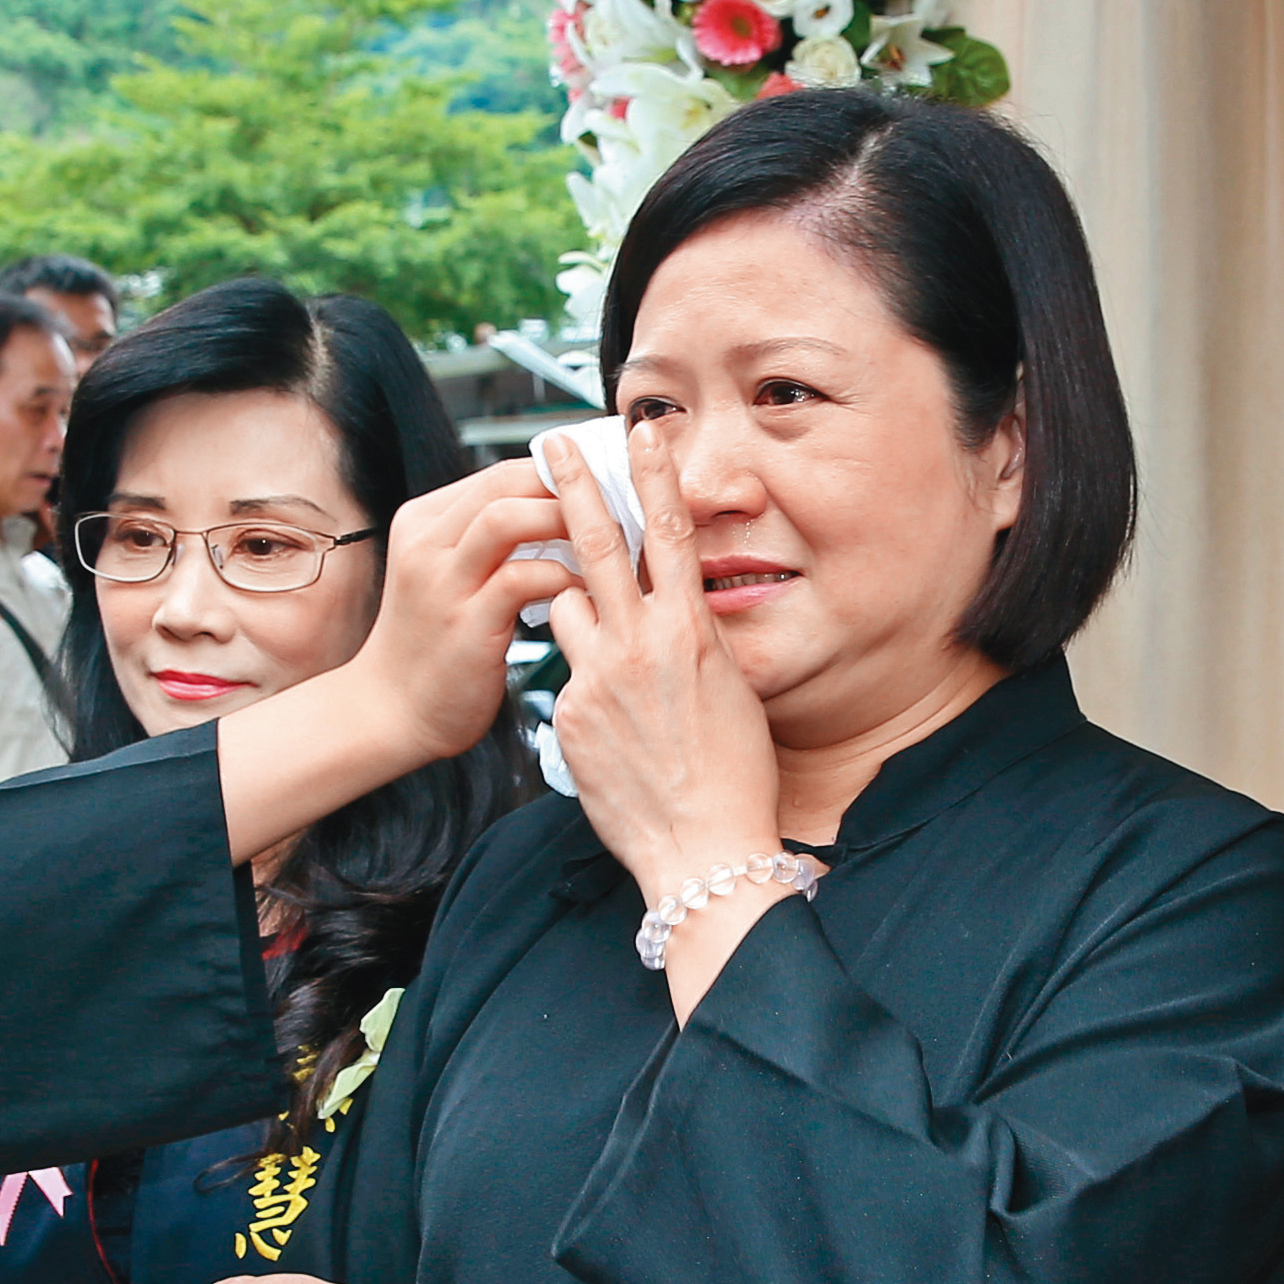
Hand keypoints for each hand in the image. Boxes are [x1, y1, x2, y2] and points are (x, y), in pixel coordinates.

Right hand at [353, 459, 582, 767]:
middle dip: (569, 488)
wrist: (390, 712)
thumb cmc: (435, 645)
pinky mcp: (464, 624)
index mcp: (424, 522)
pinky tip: (590, 590)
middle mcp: (426, 543)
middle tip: (619, 507)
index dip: (559, 475)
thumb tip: (559, 513)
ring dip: (564, 523)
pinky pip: (521, 580)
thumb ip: (488, 543)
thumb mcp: (449, 576)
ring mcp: (441, 582)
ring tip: (608, 542)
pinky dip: (563, 577)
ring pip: (506, 520)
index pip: (502, 474)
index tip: (604, 490)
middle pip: (505, 484)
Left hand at [536, 425, 796, 1014]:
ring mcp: (598, 677)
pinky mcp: (570, 715)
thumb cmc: (733, 779)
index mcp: (691, 631)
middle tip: (550, 445)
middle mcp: (640, 644)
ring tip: (603, 646)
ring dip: (573, 609)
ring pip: (565, 608)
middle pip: (595, 543)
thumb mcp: (731, 692)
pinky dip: (583, 685)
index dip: (651, 476)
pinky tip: (612, 728)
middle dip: (570, 486)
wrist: (704, 850)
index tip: (637, 433)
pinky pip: (566, 675)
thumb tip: (674, 617)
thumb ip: (693, 644)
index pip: (667, 532)